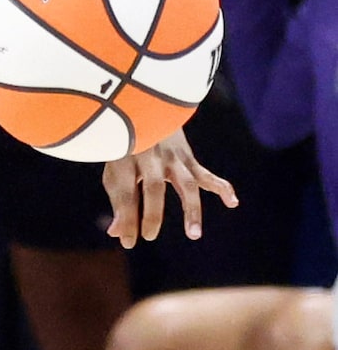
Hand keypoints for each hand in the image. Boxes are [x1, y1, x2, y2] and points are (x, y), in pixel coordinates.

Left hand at [102, 128, 237, 247]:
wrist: (146, 107)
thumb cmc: (127, 147)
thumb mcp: (115, 169)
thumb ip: (118, 201)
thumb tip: (116, 234)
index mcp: (124, 159)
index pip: (125, 195)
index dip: (127, 220)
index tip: (128, 242)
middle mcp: (150, 156)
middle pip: (153, 187)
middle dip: (152, 215)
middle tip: (149, 236)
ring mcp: (172, 156)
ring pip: (185, 183)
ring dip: (191, 210)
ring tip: (194, 234)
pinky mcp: (187, 157)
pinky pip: (206, 175)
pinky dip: (221, 188)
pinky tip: (233, 202)